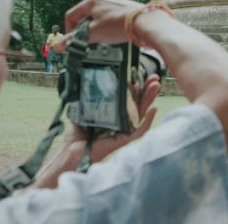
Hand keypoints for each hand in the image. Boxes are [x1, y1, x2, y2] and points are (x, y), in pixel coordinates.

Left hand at [32, 75, 158, 188]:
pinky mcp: (123, 140)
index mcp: (113, 114)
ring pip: (141, 113)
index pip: (128, 98)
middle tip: (154, 78)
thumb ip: (89, 98)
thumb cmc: (77, 133)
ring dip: (150, 100)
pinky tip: (154, 110)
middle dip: (147, 90)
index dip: (136, 87)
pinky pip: (139, 130)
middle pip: (138, 103)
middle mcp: (121, 121)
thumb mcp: (82, 110)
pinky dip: (148, 121)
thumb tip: (91, 81)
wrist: (71, 151)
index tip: (139, 75)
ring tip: (156, 86)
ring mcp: (124, 130)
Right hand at [65, 0, 144, 44]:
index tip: (71, 41)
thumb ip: (74, 40)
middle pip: (85, 16)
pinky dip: (108, 26)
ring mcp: (114, 2)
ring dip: (96, 28)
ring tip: (102, 39)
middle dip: (84, 30)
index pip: (71, 15)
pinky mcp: (124, 8)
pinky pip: (110, 17)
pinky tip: (114, 34)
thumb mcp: (93, 34)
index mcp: (91, 1)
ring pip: (98, 17)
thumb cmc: (119, 25)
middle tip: (87, 41)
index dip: (68, 30)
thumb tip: (57, 46)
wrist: (144, 22)